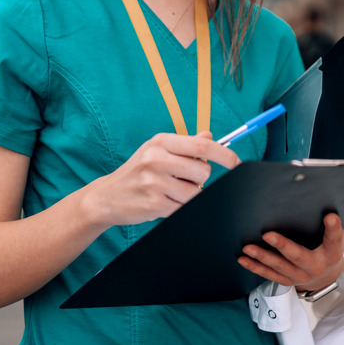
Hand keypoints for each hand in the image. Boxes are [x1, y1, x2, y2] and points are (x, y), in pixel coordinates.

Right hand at [85, 132, 238, 225]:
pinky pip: (183, 208)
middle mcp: (156, 159)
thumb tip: (210, 136)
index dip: (225, 155)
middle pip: (203, 173)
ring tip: (170, 191)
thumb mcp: (156, 150)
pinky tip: (163, 201)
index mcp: (160, 142)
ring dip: (189, 196)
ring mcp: (154, 183)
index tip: (236, 163)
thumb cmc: (137, 171)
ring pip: (195, 193)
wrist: (107, 197)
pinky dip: (178, 207)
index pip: (202, 147)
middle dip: (200, 180)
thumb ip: (185, 144)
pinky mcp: (154, 204)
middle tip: (183, 179)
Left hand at [239, 212, 343, 292]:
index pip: (334, 239)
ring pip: (279, 266)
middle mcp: (316, 267)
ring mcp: (300, 276)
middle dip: (283, 246)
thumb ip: (340, 217)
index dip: (333, 228)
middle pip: (298, 256)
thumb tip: (336, 187)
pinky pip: (269, 275)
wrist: (326, 276)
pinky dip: (255, 267)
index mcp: (332, 253)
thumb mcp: (339, 234)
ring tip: (248, 247)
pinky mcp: (287, 281)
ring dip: (262, 256)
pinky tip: (243, 258)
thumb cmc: (330, 246)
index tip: (330, 216)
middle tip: (268, 234)